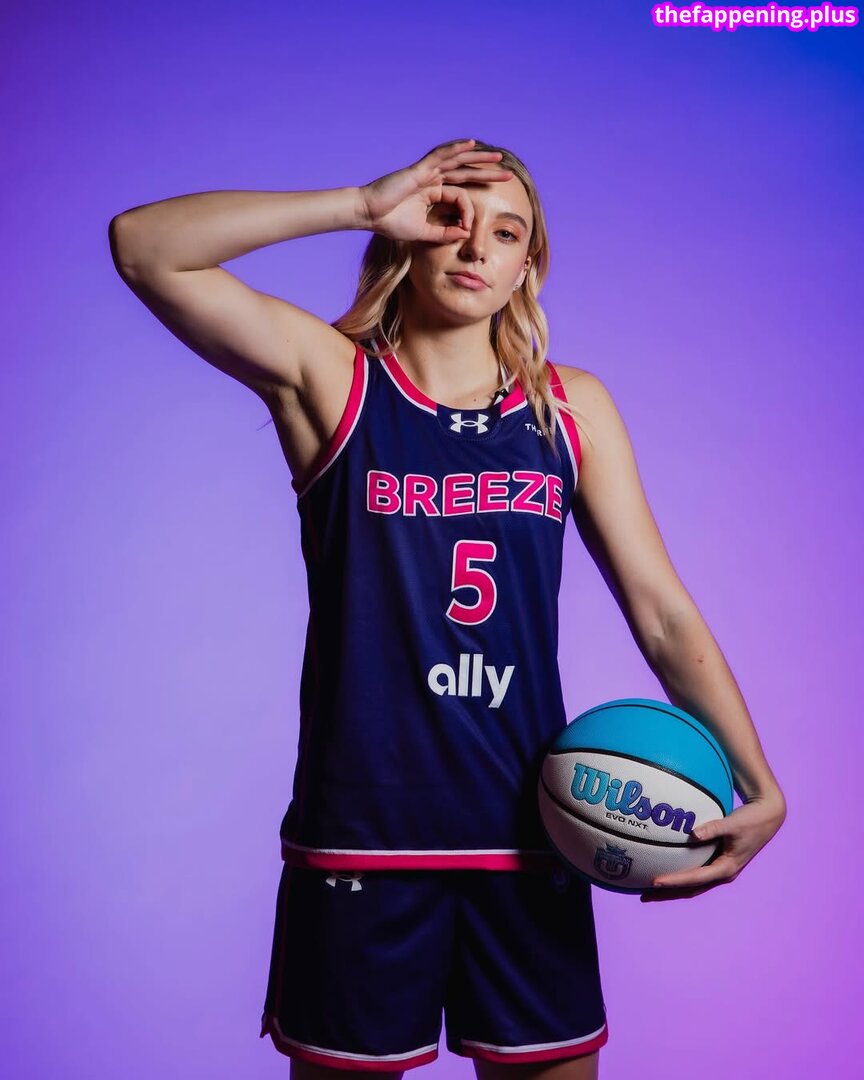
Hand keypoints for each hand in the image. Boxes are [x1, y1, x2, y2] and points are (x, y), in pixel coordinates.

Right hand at [357, 138, 512, 243]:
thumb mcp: (423, 233)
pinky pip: (440, 156)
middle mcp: (433, 179)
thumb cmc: (391, 222)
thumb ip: (444, 233)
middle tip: (508, 174)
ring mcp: (427, 172)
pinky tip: (471, 144)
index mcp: (434, 193)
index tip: (468, 228)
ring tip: (498, 156)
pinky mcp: (419, 169)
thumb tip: (465, 235)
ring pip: (458, 161)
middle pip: (466, 172)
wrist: (369, 214)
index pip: (461, 197)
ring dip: (479, 157)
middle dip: (488, 173)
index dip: (469, 212)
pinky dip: (455, 149)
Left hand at [640, 790, 786, 901]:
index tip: (655, 881)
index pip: (695, 878)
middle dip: (668, 892)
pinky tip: (667, 869)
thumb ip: (713, 828)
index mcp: (727, 868)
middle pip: (691, 888)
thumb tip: (692, 833)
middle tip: (644, 895)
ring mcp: (720, 868)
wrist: (768, 817)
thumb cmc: (751, 820)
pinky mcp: (718, 860)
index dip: (674, 881)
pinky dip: (682, 874)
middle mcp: (722, 873)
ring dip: (673, 887)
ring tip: (650, 888)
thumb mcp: (733, 824)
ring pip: (693, 883)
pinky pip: (696, 872)